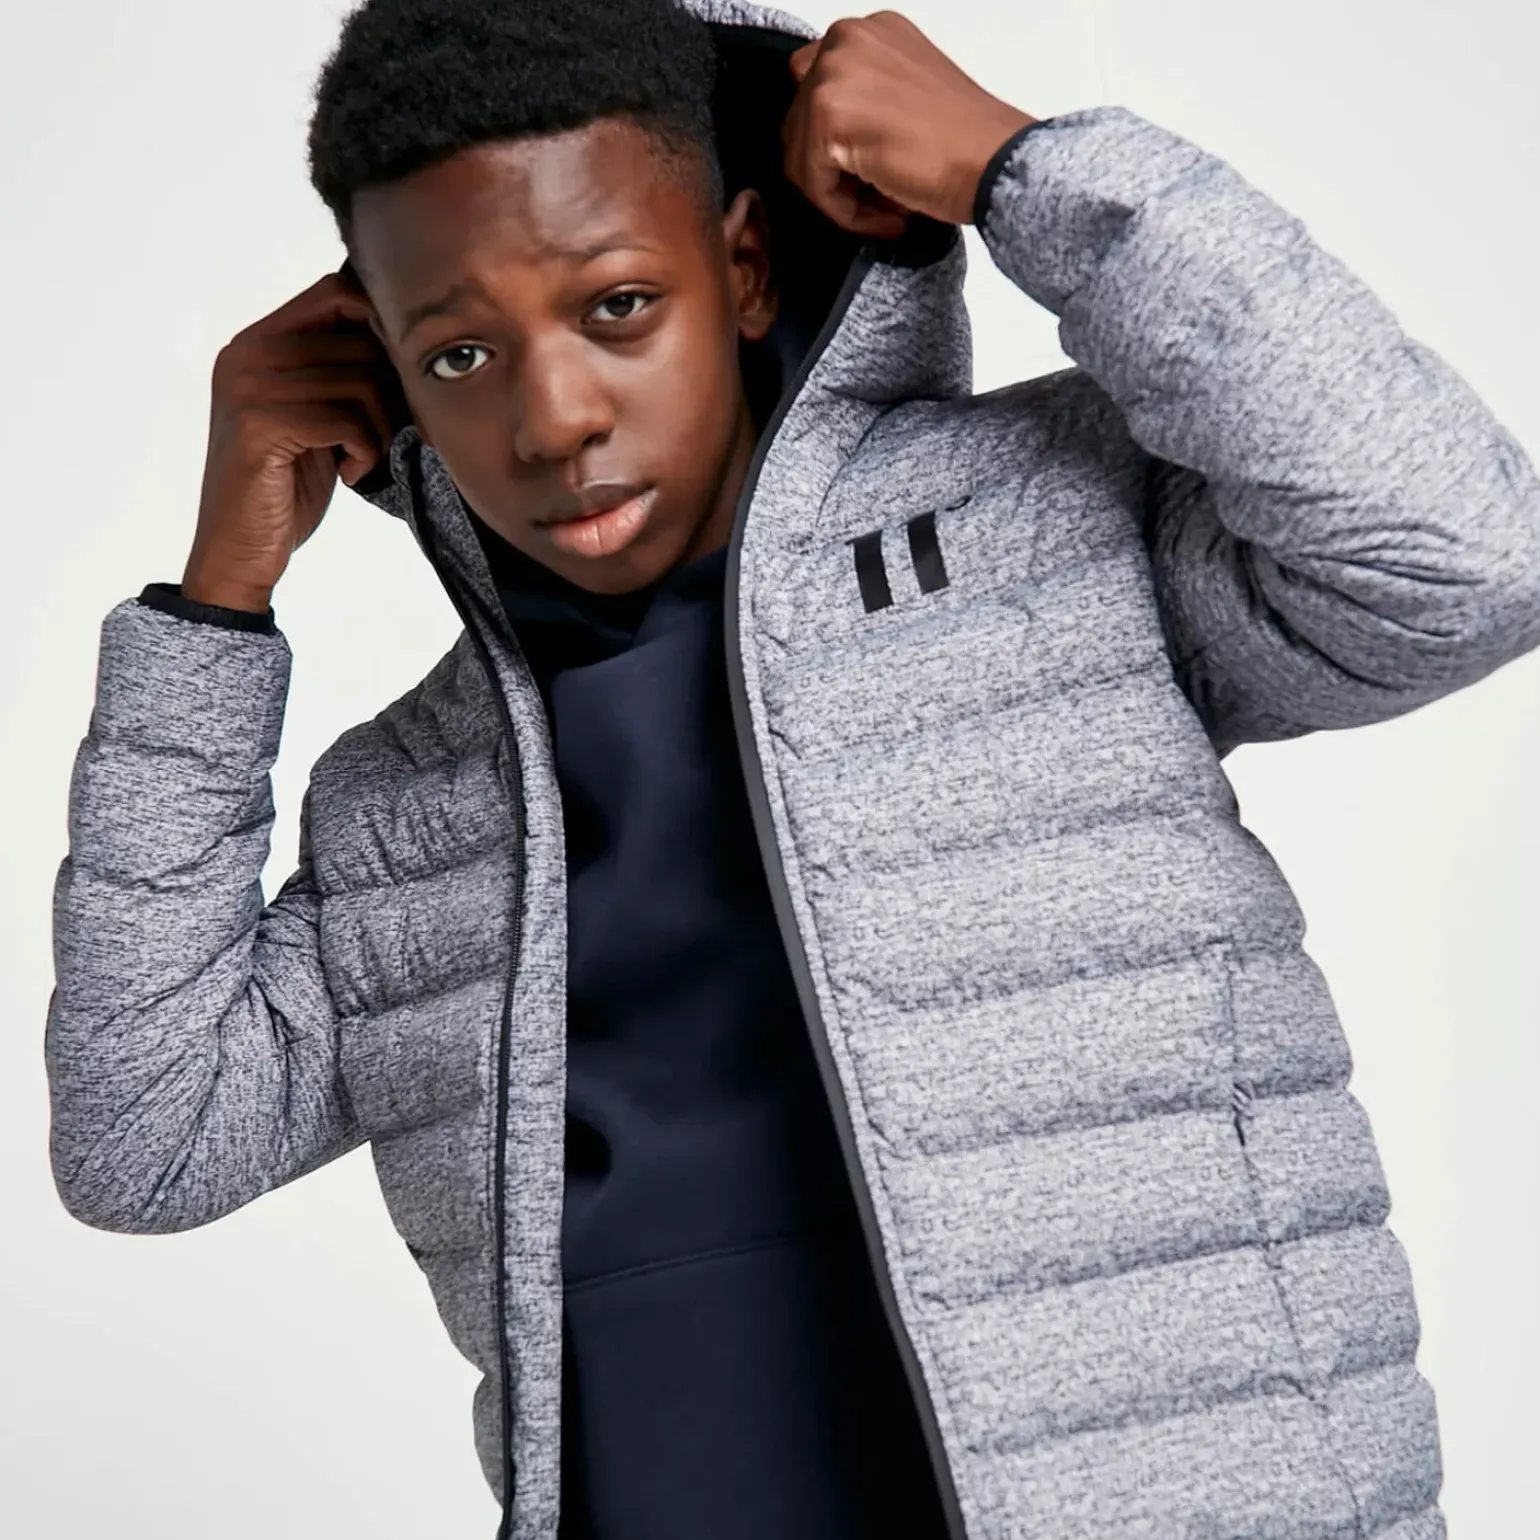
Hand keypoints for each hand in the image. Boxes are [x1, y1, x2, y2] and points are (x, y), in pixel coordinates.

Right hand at [182, 265, 408, 610]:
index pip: (335, 292)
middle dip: (390, 390)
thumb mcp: (316, 417)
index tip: (399, 377)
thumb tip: (405, 332)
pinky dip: (365, 451)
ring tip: (360, 457)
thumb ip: (340, 370)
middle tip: (385, 433)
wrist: (241, 550)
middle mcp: (245, 354)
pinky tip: (350, 472)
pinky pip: (348, 420)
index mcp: (256, 342)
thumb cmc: (287, 486)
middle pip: (358, 339)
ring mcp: (248, 388)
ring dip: (379, 429)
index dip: (382, 326)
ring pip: (360, 382)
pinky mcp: (260, 427)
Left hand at [781, 10, 1037, 238]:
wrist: (993, 162)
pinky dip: (843, 211)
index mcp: (869, 32)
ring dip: (839, 194)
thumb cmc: (966, 142)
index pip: (816, 90)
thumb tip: (829, 145)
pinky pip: (810, 181)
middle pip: (800, 123)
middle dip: (834, 171)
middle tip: (880, 199)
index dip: (837, 145)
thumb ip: (864, 101)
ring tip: (887, 209)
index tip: (870, 174)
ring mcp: (833, 71)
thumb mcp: (906, 97)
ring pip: (801, 155)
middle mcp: (847, 39)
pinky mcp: (826, 113)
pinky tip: (886, 214)